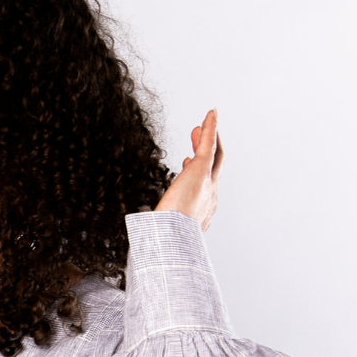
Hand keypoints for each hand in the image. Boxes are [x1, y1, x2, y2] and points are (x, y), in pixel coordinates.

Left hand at [155, 108, 223, 230]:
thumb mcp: (161, 232)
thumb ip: (156, 224)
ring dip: (208, 138)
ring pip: (214, 156)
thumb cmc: (164, 242)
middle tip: (196, 137)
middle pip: (213, 169)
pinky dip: (211, 127)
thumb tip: (142, 226)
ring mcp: (208, 184)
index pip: (202, 189)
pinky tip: (211, 114)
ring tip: (198, 128)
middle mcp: (210, 199)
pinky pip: (209, 144)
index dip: (195, 172)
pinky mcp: (201, 170)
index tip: (186, 162)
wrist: (172, 242)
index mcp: (200, 214)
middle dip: (206, 152)